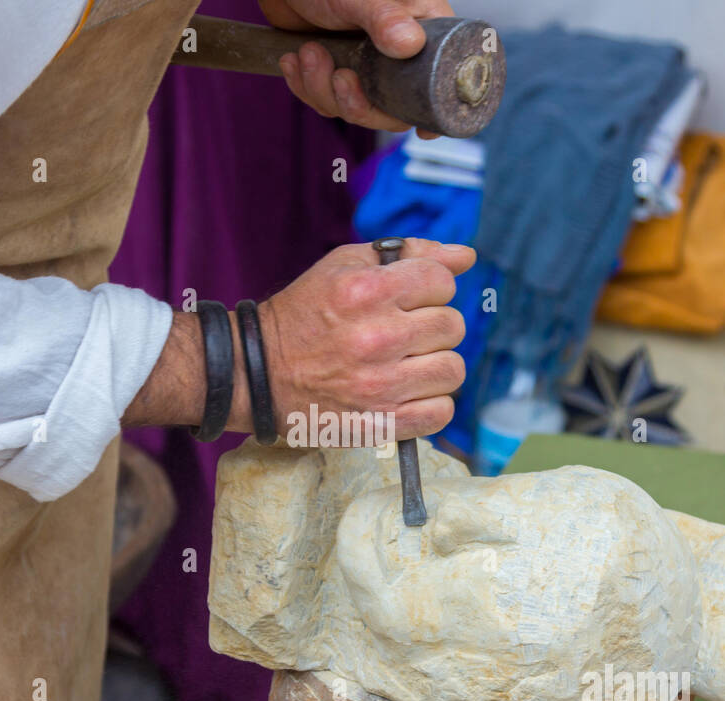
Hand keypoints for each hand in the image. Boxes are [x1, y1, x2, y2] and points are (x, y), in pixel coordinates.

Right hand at [255, 238, 474, 441]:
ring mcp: (379, 385)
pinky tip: (408, 394)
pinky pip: (441, 413)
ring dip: (434, 366)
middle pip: (452, 326)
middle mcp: (376, 338)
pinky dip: (431, 404)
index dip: (429, 287)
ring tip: (406, 364)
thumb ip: (409, 253)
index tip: (408, 298)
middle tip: (404, 333)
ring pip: (452, 370)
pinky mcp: (379, 423)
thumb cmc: (306, 314)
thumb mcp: (345, 265)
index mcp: (367, 291)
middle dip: (432, 325)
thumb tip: (466, 256)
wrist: (259, 372)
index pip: (442, 281)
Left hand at [260, 0, 455, 137]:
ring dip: (322, 89)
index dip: (433, 111)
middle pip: (391, 111)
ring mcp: (366, 69)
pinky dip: (306, 87)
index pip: (439, 82)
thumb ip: (385, 18)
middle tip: (339, 77)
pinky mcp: (336, 75)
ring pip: (352, 109)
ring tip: (308, 52)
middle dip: (358, 104)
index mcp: (421, 32)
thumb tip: (409, 44)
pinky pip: (326, 102)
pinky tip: (293, 59)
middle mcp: (398, 56)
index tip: (424, 132)